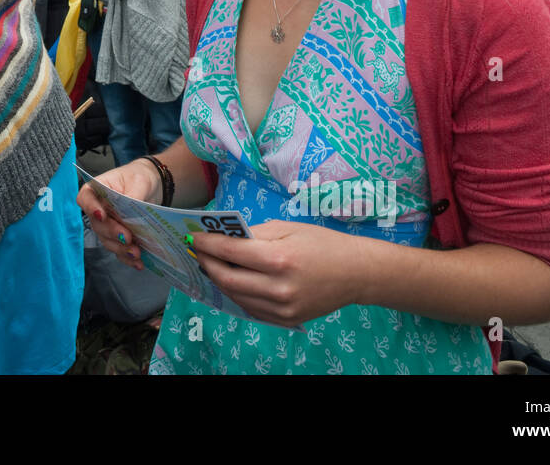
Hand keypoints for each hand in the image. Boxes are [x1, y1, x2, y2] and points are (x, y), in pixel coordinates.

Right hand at [75, 161, 162, 269]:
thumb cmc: (139, 177)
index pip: (85, 199)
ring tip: (136, 252)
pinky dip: (127, 258)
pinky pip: (119, 250)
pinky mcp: (118, 236)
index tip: (101, 215)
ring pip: (107, 241)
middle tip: (127, 237)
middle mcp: (99, 209)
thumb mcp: (138, 181)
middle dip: (112, 233)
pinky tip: (138, 262)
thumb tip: (131, 213)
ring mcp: (108, 224)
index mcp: (97, 189)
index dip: (90, 208)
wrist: (152, 184)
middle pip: (97, 225)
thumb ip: (132, 196)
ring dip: (120, 249)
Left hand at [190, 219, 370, 325]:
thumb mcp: (288, 228)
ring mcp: (281, 308)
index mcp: (279, 259)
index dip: (208, 244)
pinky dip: (237, 293)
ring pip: (235, 296)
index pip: (230, 252)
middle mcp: (278, 288)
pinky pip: (250, 308)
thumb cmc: (322, 244)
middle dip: (207, 263)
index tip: (194, 236)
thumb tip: (224, 237)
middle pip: (227, 278)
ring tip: (211, 265)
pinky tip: (232, 280)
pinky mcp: (285, 320)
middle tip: (198, 251)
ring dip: (219, 279)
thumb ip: (254, 234)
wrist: (355, 273)